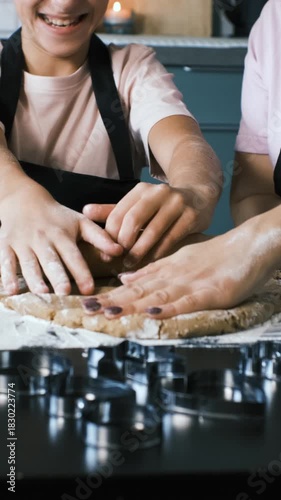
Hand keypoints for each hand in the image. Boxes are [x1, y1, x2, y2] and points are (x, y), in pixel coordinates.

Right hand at [0, 182, 122, 294]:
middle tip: (64, 291)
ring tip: (42, 293)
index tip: (89, 289)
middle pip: (51, 260)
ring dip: (35, 279)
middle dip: (58, 276)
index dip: (82, 272)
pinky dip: (7, 276)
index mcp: (62, 235)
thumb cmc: (57, 216)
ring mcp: (23, 242)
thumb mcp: (80, 222)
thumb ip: (100, 237)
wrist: (23, 199)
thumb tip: (119, 251)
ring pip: (29, 263)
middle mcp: (43, 239)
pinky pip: (5, 261)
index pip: (74, 255)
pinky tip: (11, 291)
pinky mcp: (6, 244)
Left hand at [82, 217, 277, 318]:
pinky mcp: (210, 292)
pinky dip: (169, 307)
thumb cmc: (216, 256)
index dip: (110, 294)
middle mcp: (173, 275)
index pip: (134, 284)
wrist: (249, 245)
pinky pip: (187, 300)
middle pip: (138, 289)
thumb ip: (154, 270)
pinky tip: (152, 312)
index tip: (87, 304)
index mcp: (166, 269)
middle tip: (85, 309)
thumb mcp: (180, 260)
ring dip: (131, 303)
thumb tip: (126, 278)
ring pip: (156, 294)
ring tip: (107, 311)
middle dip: (111, 301)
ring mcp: (190, 282)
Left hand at [83, 182, 210, 267]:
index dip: (109, 236)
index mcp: (141, 190)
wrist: (199, 196)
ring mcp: (176, 203)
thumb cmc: (161, 206)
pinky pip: (171, 238)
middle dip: (123, 243)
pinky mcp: (191, 215)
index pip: (118, 214)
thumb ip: (112, 210)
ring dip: (139, 252)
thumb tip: (85, 211)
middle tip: (117, 260)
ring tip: (130, 265)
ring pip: (152, 231)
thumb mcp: (137, 205)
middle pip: (133, 220)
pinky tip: (151, 263)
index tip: (105, 254)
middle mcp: (158, 192)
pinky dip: (158, 253)